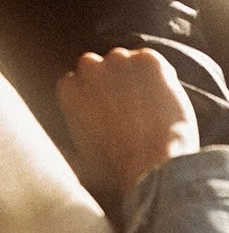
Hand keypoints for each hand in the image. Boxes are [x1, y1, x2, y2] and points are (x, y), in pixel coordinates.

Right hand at [56, 47, 199, 196]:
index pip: (79, 81)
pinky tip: (164, 100)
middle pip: (102, 67)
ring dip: (137, 78)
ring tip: (150, 108)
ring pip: (128, 63)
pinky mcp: (149, 61)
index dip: (96, 97)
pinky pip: (153, 62)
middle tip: (132, 110)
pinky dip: (160, 76)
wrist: (153, 166)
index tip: (109, 112)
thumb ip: (66, 146)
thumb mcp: (78, 162)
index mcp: (68, 89)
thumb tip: (61, 150)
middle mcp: (89, 68)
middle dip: (114, 83)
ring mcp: (120, 60)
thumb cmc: (116, 172)